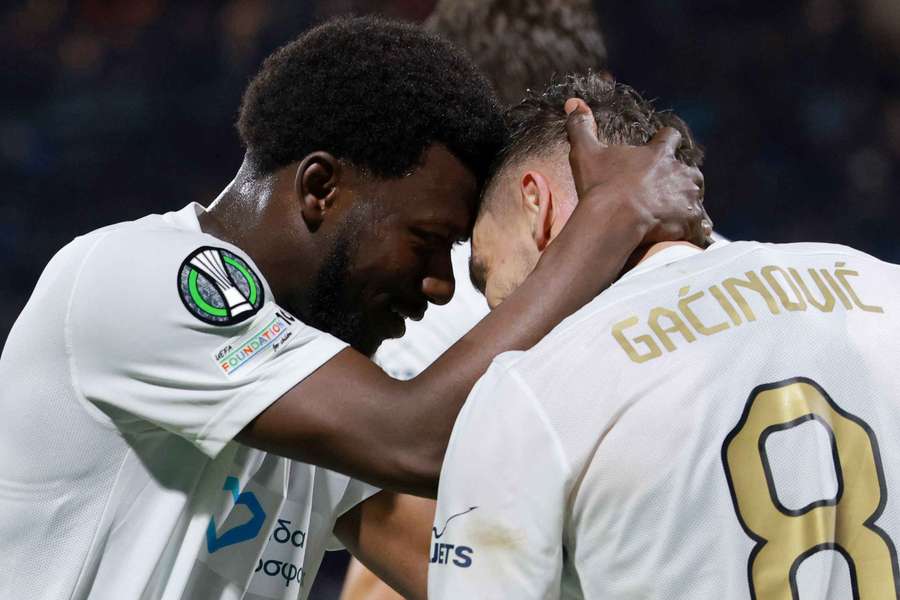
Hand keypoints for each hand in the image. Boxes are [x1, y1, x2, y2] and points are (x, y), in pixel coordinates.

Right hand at [565, 98, 711, 245]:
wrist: (613, 220)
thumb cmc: (600, 186)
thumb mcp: (585, 153)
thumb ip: (582, 127)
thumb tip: (573, 103)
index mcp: (659, 153)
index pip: (670, 137)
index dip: (666, 142)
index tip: (660, 148)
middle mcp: (679, 172)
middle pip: (690, 170)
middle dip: (681, 178)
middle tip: (665, 190)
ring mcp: (688, 197)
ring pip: (697, 196)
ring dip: (690, 202)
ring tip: (676, 213)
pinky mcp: (690, 221)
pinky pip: (700, 227)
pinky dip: (695, 230)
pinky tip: (688, 235)